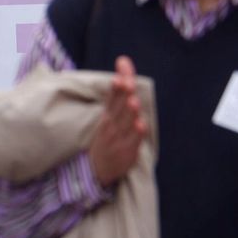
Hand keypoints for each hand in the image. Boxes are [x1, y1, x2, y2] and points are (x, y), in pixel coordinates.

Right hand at [90, 55, 146, 186]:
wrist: (97, 170)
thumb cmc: (107, 138)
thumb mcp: (109, 117)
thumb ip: (119, 93)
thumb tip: (124, 67)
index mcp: (106, 116)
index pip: (111, 99)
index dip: (116, 88)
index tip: (118, 78)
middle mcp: (111, 126)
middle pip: (119, 108)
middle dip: (123, 95)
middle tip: (127, 83)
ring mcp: (118, 139)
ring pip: (126, 123)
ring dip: (130, 112)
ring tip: (133, 102)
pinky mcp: (127, 152)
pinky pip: (133, 142)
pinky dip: (137, 133)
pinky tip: (141, 125)